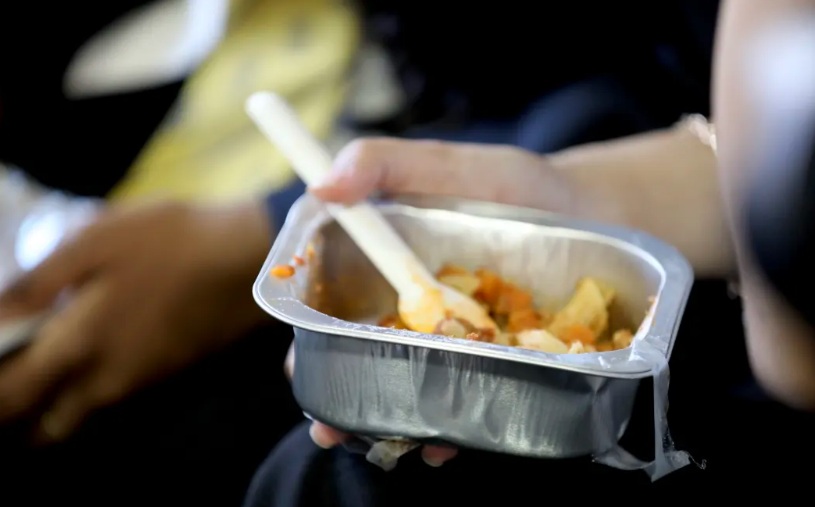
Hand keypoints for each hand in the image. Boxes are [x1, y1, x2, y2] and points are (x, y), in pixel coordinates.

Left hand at [0, 199, 272, 442]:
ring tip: (50, 355)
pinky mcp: (164, 374)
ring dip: (55, 401)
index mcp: (78, 347)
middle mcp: (105, 381)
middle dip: (20, 411)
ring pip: (79, 414)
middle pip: (45, 427)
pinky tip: (97, 341)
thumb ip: (40, 282)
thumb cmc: (171, 243)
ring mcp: (139, 383)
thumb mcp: (98, 241)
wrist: (251, 261)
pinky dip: (89, 385)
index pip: (10, 398)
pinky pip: (110, 397)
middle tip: (16, 368)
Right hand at [285, 138, 573, 466]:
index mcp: (387, 267)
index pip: (331, 310)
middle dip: (341, 400)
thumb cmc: (515, 186)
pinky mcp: (497, 367)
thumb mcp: (449, 165)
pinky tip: (452, 437)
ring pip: (412, 390)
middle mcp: (413, 314)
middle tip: (334, 428)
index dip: (306, 342)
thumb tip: (321, 185)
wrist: (595, 214)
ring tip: (401, 440)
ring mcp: (456, 345)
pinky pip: (470, 401)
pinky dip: (457, 424)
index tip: (297, 367)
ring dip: (395, 422)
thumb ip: (385, 164)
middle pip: (362, 363)